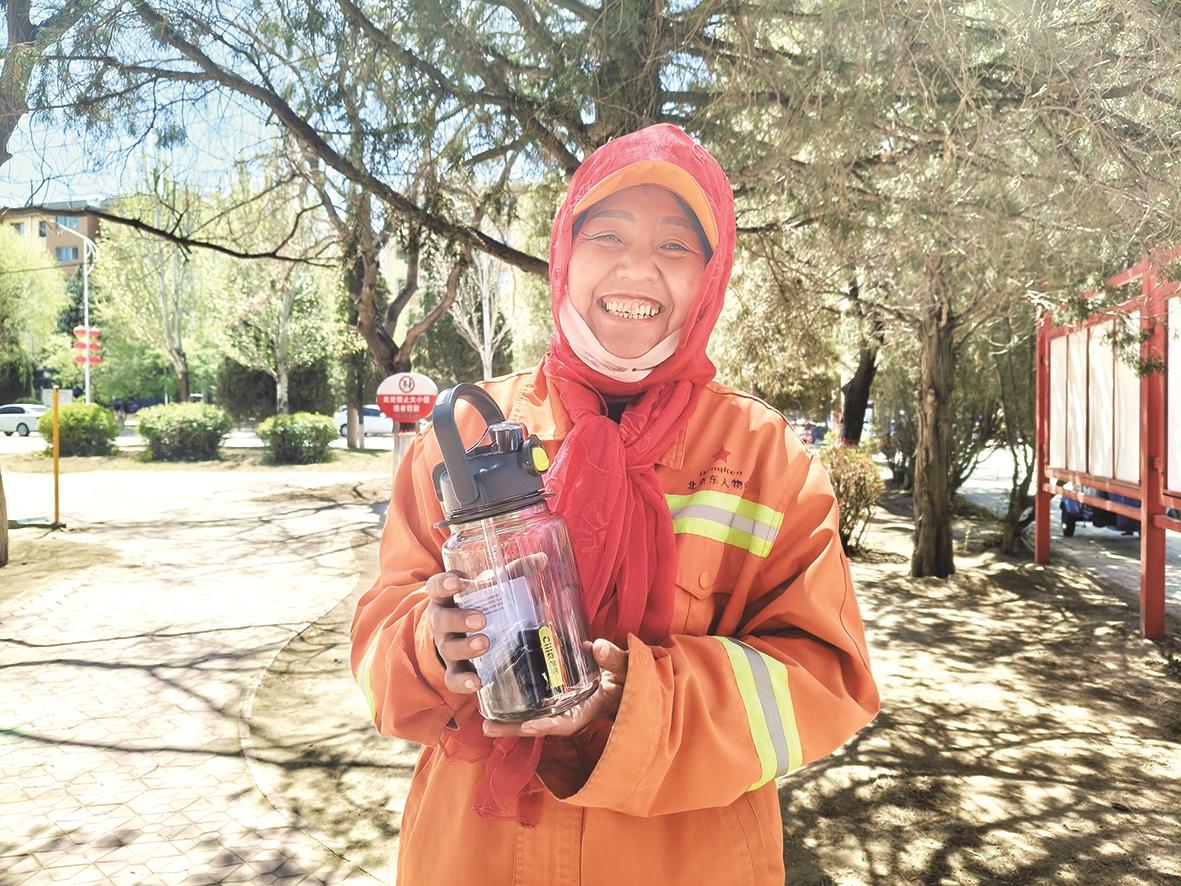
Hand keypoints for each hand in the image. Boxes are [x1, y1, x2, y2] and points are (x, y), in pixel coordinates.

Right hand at [424, 553, 547, 695]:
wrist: (457, 633)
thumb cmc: (476, 603)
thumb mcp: (488, 586)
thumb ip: (512, 572)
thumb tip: (541, 558)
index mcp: (446, 597)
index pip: (436, 587)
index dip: (443, 584)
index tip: (456, 583)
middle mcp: (441, 621)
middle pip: (442, 619)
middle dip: (460, 620)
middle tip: (481, 620)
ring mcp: (446, 646)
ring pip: (449, 648)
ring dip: (466, 647)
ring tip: (484, 644)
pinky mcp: (453, 668)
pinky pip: (453, 677)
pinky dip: (463, 681)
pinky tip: (477, 682)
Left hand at [482, 638, 627, 737]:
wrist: (632, 681)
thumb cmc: (632, 679)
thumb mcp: (629, 670)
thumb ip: (615, 659)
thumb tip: (597, 647)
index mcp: (589, 710)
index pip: (565, 723)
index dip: (545, 725)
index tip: (525, 726)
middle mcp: (573, 712)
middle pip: (540, 725)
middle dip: (515, 728)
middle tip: (486, 727)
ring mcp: (564, 706)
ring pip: (534, 716)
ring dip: (511, 719)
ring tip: (483, 718)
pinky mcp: (559, 697)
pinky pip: (536, 704)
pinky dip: (519, 704)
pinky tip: (498, 698)